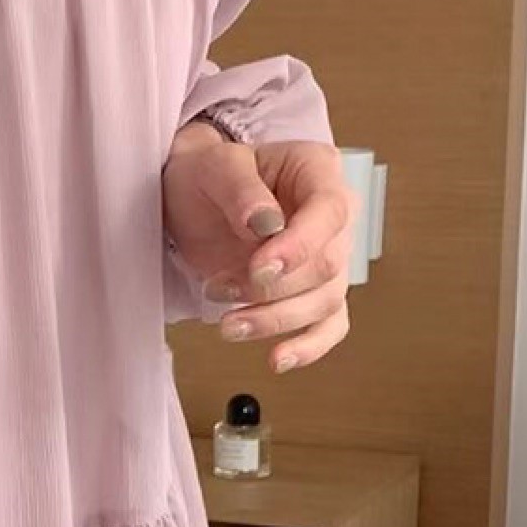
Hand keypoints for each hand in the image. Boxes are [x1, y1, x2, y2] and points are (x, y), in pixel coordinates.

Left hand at [162, 123, 354, 374]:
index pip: (329, 212)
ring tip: (228, 324)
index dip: (300, 246)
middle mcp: (333, 216)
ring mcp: (327, 257)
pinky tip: (278, 359)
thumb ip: (240, 190)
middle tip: (221, 290)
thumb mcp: (212, 167)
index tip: (260, 268)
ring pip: (325, 301)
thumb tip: (266, 224)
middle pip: (327, 265)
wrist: (193, 198)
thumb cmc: (208, 175)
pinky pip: (328, 325)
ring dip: (276, 320)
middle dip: (273, 288)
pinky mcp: (313, 291)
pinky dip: (308, 347)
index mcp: (317, 172)